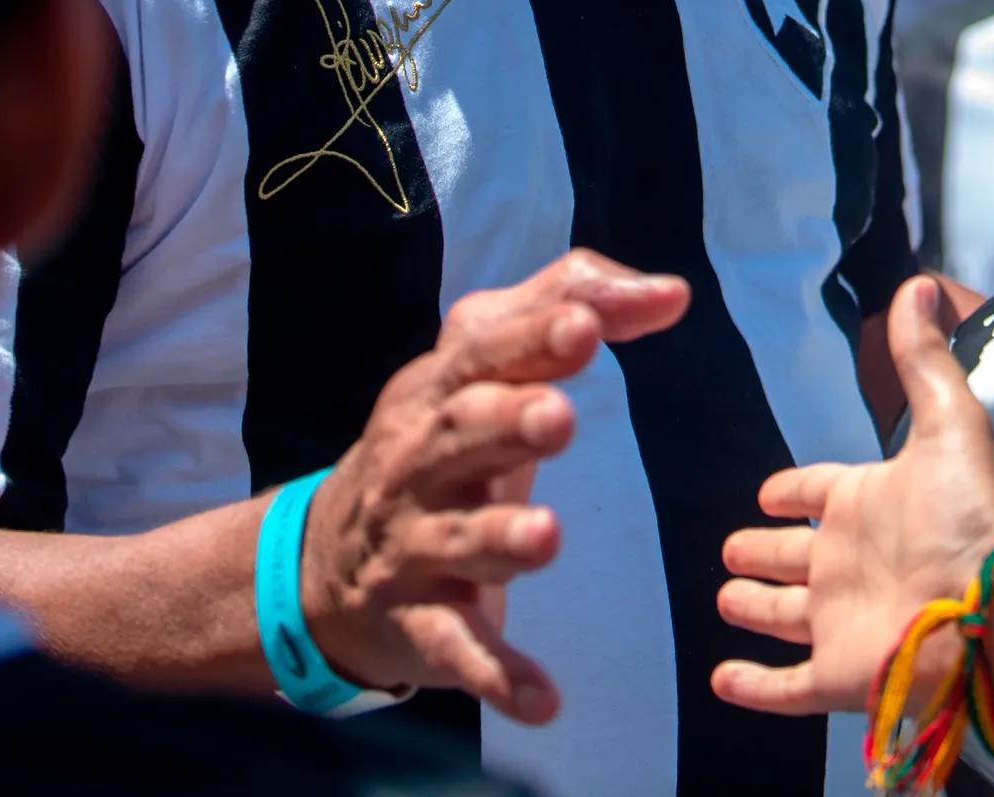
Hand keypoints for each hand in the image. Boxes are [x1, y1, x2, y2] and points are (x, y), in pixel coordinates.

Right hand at [302, 249, 689, 722]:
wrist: (323, 564)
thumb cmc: (437, 445)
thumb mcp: (482, 366)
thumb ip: (570, 306)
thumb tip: (670, 292)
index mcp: (440, 390)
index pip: (483, 353)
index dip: (532, 339)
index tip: (584, 327)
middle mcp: (418, 461)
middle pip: (460, 436)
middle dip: (508, 424)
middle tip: (559, 417)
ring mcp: (413, 545)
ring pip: (457, 540)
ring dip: (501, 540)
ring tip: (547, 537)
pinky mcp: (419, 623)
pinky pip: (456, 649)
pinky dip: (495, 675)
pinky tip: (542, 700)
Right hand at [712, 275, 993, 716]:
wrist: (992, 612)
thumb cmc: (968, 518)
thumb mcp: (947, 423)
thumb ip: (922, 359)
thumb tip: (916, 284)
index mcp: (869, 505)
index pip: (818, 493)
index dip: (793, 492)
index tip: (768, 492)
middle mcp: (850, 564)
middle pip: (793, 558)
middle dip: (762, 550)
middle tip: (732, 547)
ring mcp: (840, 621)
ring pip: (783, 617)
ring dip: (753, 608)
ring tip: (725, 596)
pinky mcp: (836, 675)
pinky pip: (784, 687)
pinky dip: (750, 687)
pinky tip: (720, 680)